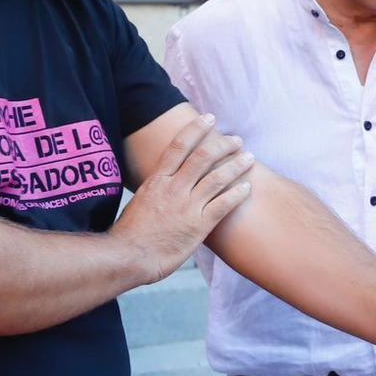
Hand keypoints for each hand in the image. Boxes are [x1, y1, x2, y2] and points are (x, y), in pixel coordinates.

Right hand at [111, 110, 252, 283]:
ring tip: (249, 158)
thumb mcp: (139, 201)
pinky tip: (248, 187)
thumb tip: (162, 181)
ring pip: (217, 178)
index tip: (209, 118)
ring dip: (236, 165)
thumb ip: (155, 189)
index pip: (178, 146)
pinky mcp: (198, 226)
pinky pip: (223, 205)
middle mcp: (173, 189)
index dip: (196, 129)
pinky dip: (237, 194)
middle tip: (236, 140)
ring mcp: (186, 206)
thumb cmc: (130, 233)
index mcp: (157, 180)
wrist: (127, 257)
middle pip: (203, 157)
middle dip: (223, 145)